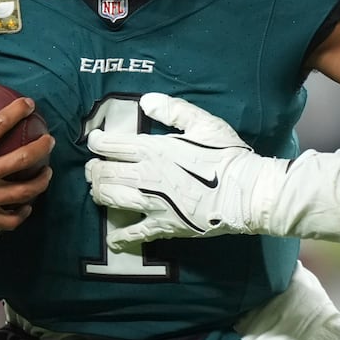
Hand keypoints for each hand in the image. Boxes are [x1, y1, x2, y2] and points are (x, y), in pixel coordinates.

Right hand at [0, 92, 52, 241]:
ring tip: (47, 173)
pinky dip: (22, 213)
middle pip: (24, 158)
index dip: (18, 110)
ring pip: (26, 192)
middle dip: (43, 147)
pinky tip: (26, 206)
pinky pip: (12, 219)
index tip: (29, 104)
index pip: (0, 125)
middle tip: (50, 140)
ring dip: (41, 181)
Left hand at [84, 93, 276, 248]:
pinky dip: (120, 237)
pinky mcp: (164, 226)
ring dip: (99, 193)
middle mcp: (145, 177)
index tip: (95, 141)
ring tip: (98, 190)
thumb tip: (145, 101)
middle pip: (105, 174)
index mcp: (153, 150)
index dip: (97, 142)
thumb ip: (173, 110)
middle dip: (94, 170)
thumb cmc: (226, 155)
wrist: (245, 192)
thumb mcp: (203, 123)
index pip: (111, 146)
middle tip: (94, 168)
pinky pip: (135, 233)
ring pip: (111, 199)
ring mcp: (152, 204)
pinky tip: (113, 239)